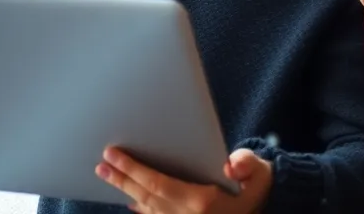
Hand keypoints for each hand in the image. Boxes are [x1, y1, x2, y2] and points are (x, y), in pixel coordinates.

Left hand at [96, 146, 270, 213]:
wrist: (262, 212)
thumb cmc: (257, 191)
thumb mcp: (260, 175)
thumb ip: (247, 166)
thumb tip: (229, 166)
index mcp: (201, 203)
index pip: (158, 183)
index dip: (133, 169)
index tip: (114, 155)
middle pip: (145, 196)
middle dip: (122, 179)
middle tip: (101, 165)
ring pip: (147, 208)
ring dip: (126, 192)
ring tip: (107, 175)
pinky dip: (141, 210)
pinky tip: (131, 202)